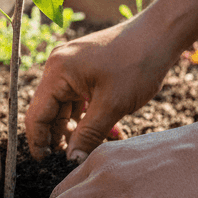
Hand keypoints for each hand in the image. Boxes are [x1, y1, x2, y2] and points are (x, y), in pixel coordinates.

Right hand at [24, 16, 174, 162]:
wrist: (161, 34)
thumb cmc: (137, 64)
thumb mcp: (112, 106)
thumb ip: (88, 135)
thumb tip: (72, 160)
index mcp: (57, 72)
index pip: (37, 115)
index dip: (39, 141)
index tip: (46, 164)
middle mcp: (58, 66)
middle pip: (50, 110)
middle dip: (61, 136)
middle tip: (73, 159)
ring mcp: (72, 65)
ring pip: (66, 106)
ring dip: (77, 127)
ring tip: (92, 147)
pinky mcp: (85, 67)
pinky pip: (79, 96)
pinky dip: (88, 114)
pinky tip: (105, 131)